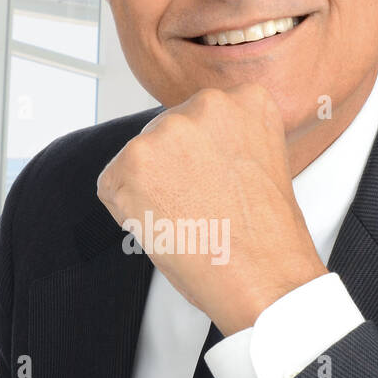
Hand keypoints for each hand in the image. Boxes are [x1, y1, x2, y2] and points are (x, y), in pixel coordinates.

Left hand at [96, 83, 327, 335]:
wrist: (264, 278)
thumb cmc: (266, 236)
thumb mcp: (259, 162)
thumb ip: (225, 140)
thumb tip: (185, 147)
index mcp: (245, 99)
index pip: (199, 121)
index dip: (203, 162)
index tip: (219, 185)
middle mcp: (206, 103)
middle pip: (166, 135)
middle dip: (173, 171)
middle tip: (203, 207)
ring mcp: (168, 130)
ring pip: (138, 160)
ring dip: (151, 191)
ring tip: (189, 218)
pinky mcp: (134, 160)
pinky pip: (111, 186)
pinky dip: (127, 212)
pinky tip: (166, 226)